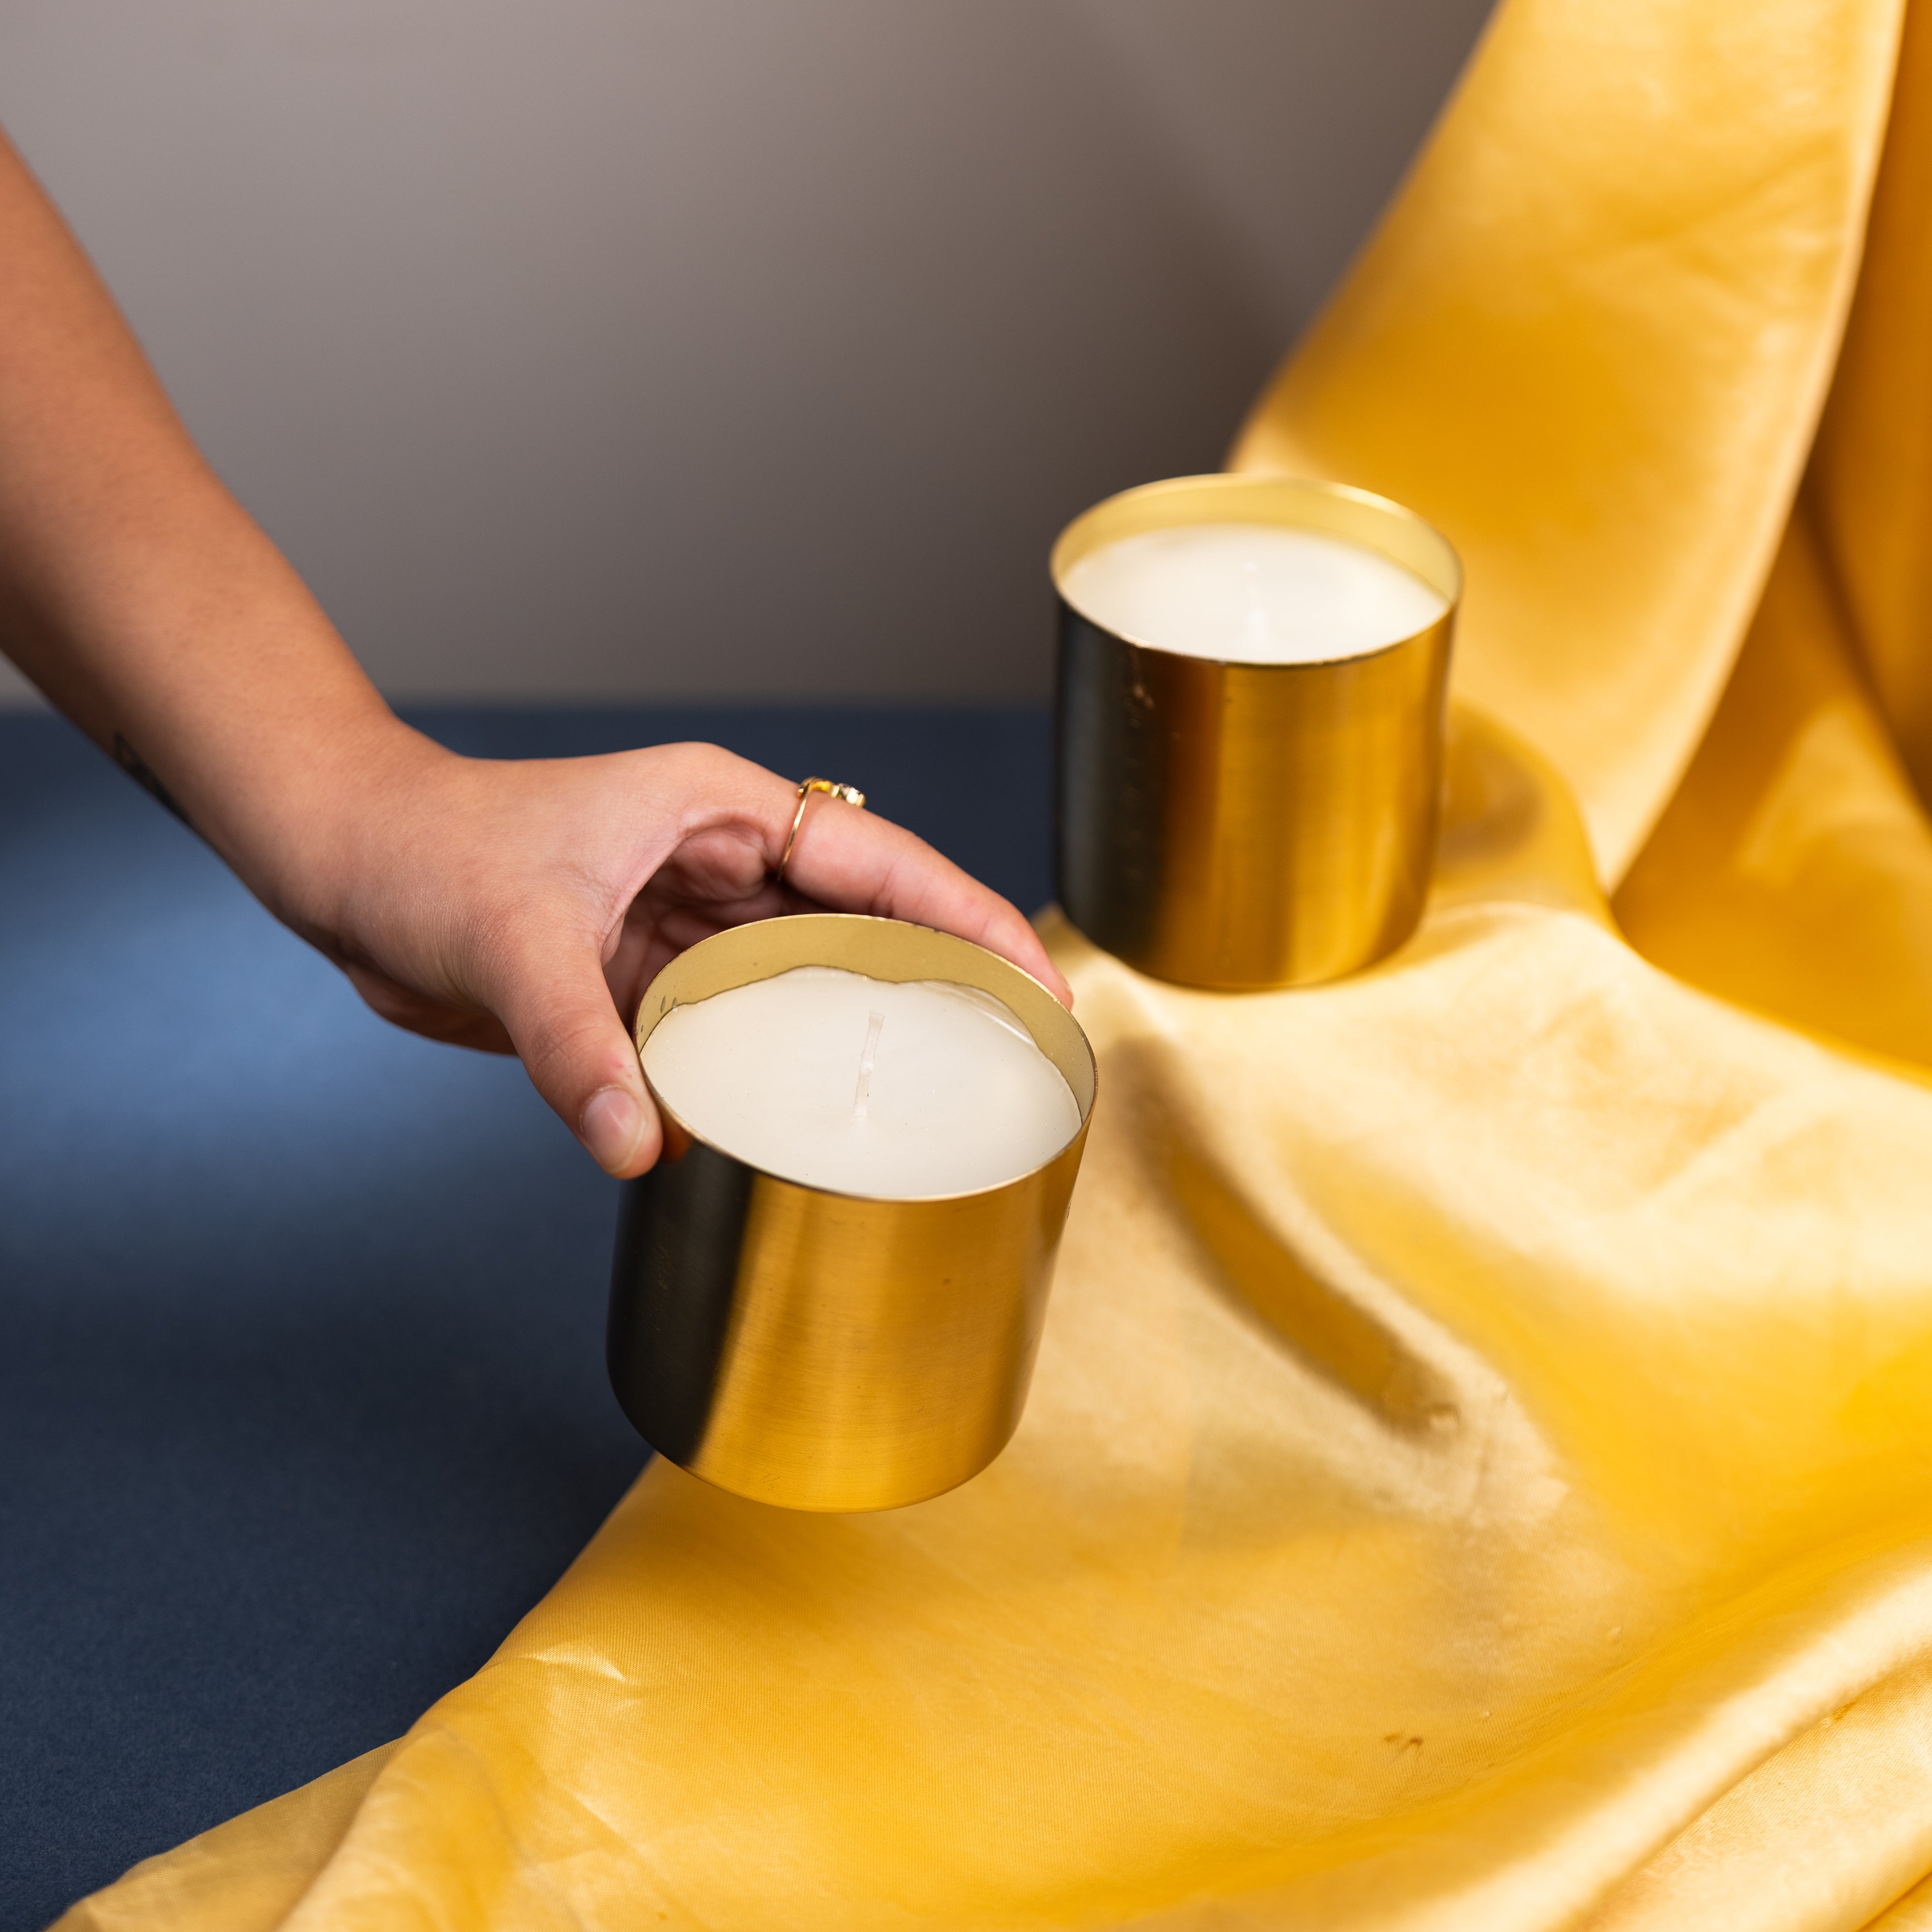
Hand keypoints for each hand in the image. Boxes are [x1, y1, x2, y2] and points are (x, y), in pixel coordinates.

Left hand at [283, 723, 1069, 1177]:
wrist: (341, 862)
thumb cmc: (423, 851)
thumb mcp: (509, 937)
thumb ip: (578, 1046)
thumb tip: (641, 1149)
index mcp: (720, 811)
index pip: (883, 864)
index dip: (971, 921)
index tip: (1039, 985)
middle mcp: (718, 866)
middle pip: (864, 928)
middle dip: (939, 987)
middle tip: (1015, 1062)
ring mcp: (684, 927)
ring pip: (803, 986)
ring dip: (854, 1040)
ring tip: (933, 1104)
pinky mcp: (644, 983)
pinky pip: (730, 1034)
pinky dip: (764, 1078)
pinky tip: (801, 1125)